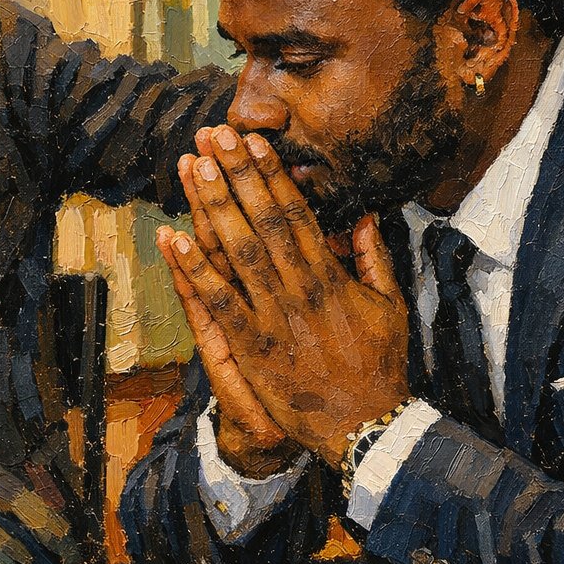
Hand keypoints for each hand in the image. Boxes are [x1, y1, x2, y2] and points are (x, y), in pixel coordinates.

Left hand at [169, 126, 410, 462]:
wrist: (365, 427)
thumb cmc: (380, 365)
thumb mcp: (391, 305)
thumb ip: (375, 257)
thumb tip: (362, 214)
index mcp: (331, 275)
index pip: (297, 212)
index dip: (272, 174)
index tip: (253, 141)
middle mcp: (299, 288)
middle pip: (262, 220)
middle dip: (236, 175)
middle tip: (214, 136)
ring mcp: (272, 317)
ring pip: (237, 252)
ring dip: (212, 206)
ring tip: (194, 167)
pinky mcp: (251, 347)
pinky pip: (217, 302)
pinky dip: (194, 269)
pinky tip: (172, 238)